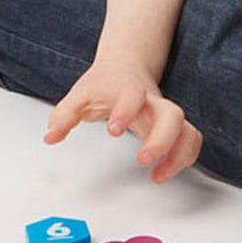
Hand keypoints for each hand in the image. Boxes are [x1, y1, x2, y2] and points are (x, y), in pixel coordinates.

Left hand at [43, 56, 202, 183]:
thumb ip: (64, 115)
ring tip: (157, 176)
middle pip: (173, 114)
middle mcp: (153, 102)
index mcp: (130, 90)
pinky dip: (185, 158)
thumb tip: (50, 137)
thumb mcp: (80, 95)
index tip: (113, 130)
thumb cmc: (103, 84)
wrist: (126, 66)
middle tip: (142, 160)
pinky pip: (191, 140)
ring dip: (178, 154)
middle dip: (161, 139)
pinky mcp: (173, 127)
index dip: (125, 111)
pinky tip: (164, 173)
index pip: (133, 96)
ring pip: (188, 130)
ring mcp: (166, 115)